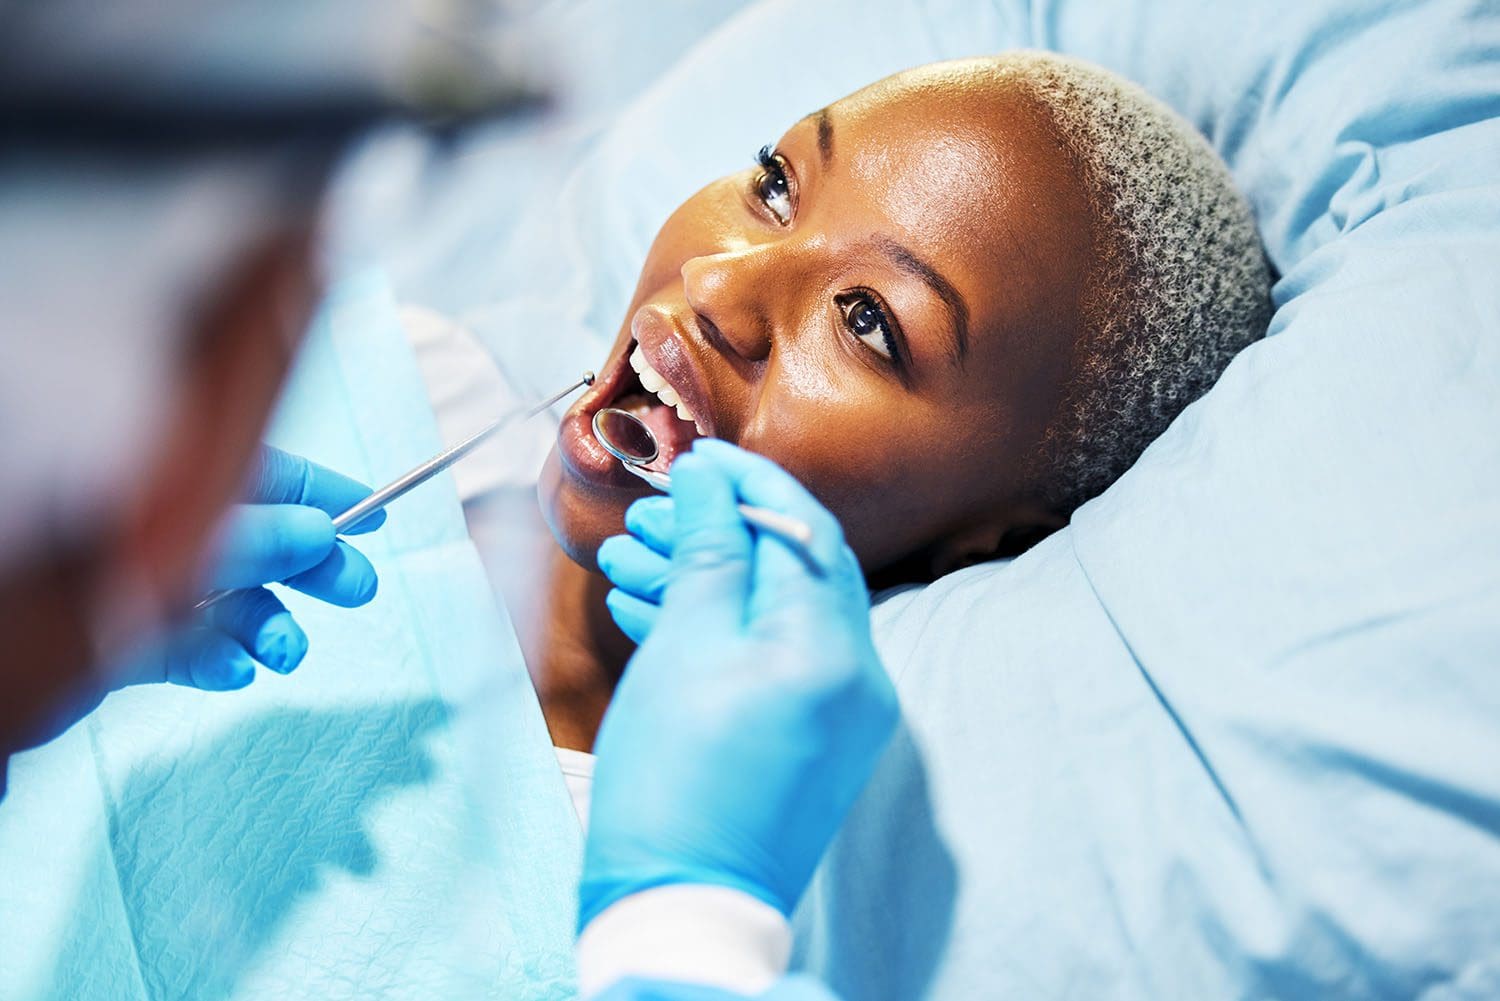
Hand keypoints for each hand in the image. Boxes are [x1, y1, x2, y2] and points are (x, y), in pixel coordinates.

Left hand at [131, 445, 384, 690]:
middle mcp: (164, 526)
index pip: (267, 477)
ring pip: (228, 602)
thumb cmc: (70, 558)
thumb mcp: (183, 541)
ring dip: (268, 628)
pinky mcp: (122, 639)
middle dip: (312, 569)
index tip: (377, 516)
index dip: (325, 495)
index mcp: (176, 481)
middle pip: (259, 542)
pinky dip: (218, 660)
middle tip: (358, 590)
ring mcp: (142, 584)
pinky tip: (234, 669)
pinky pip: (186, 647)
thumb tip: (321, 531)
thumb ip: (256, 539)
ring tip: (284, 651)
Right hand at [583, 440, 897, 928]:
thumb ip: (710, 551)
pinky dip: (717, 636)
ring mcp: (838, 718)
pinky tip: (649, 613)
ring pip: (772, 620)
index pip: (806, 532)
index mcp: (836, 650)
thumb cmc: (674, 784)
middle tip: (644, 517)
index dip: (749, 484)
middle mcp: (857, 680)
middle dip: (716, 534)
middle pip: (790, 573)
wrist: (681, 911)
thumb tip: (712, 478)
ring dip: (705, 583)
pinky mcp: (809, 746)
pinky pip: (770, 668)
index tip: (696, 457)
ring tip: (626, 561)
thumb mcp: (686, 648)